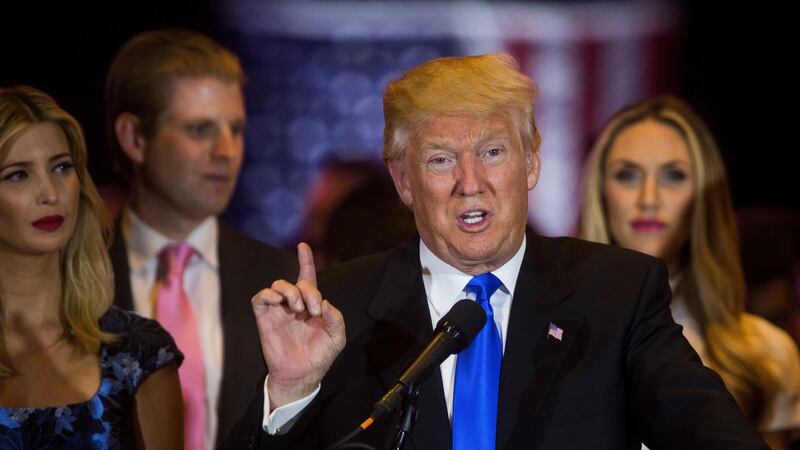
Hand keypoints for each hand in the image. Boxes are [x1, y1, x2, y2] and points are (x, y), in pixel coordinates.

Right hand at [251, 243, 345, 408]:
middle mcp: (294, 305)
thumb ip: (335, 318)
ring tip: (298, 308)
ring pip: (278, 285)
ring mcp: (279, 311)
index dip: (305, 261)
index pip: (307, 278)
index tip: (303, 246)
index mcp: (311, 306)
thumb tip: (324, 304)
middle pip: (296, 282)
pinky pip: (261, 298)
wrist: (302, 376)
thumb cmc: (320, 356)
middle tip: (313, 310)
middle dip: (308, 291)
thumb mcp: (336, 337)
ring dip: (290, 291)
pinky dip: (269, 294)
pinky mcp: (265, 319)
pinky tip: (280, 302)